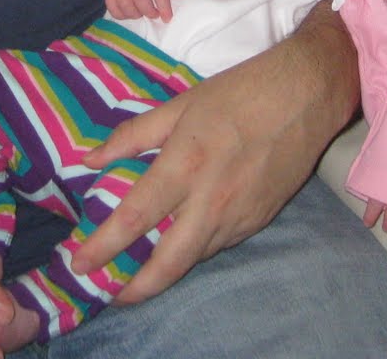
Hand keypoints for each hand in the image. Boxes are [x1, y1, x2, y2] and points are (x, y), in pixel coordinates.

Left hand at [68, 2, 357, 302]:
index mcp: (185, 164)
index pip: (135, 217)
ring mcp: (240, 215)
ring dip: (165, 273)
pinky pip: (220, 245)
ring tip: (136, 276)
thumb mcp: (180, 104)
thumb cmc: (240, 91)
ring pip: (195, 258)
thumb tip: (90, 160)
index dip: (103, 247)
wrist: (306, 93)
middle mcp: (212, 199)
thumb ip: (133, 136)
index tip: (79, 264)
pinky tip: (181, 246)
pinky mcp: (260, 220)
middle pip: (168, 262)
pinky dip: (195, 251)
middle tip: (108, 293)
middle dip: (134, 288)